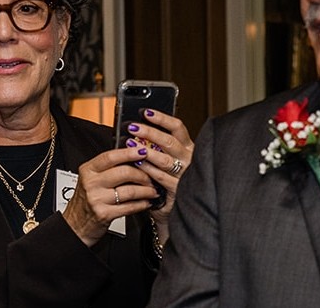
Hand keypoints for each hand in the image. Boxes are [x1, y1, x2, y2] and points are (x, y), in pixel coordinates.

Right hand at [61, 145, 158, 246]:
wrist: (75, 224)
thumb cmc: (87, 199)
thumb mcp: (92, 179)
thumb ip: (109, 167)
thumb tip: (134, 155)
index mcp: (88, 170)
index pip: (110, 157)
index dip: (129, 153)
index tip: (143, 151)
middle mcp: (91, 183)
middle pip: (124, 172)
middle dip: (143, 175)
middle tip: (151, 177)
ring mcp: (97, 199)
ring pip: (130, 191)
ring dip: (146, 191)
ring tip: (152, 191)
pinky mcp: (104, 214)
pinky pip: (130, 207)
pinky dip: (142, 204)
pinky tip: (146, 202)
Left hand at [125, 108, 193, 243]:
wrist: (177, 206)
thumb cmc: (170, 178)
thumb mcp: (168, 157)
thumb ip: (159, 145)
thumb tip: (139, 128)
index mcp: (188, 147)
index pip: (178, 127)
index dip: (162, 118)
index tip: (146, 112)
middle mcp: (189, 158)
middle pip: (170, 141)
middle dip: (150, 132)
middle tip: (133, 127)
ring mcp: (185, 174)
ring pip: (164, 159)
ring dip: (146, 151)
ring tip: (131, 144)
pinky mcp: (179, 189)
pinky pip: (161, 177)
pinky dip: (147, 170)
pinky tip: (136, 164)